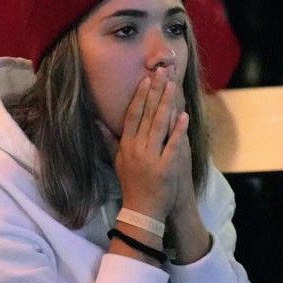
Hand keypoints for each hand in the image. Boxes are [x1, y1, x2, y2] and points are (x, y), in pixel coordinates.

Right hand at [107, 66, 188, 220]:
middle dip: (155, 92)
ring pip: (159, 125)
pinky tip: (184, 115)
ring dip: (166, 104)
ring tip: (173, 85)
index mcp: (126, 146)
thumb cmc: (131, 185)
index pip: (133, 115)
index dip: (140, 96)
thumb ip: (109, 141)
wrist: (142, 211)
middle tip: (162, 72)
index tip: (146, 79)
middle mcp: (137, 149)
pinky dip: (178, 130)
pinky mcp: (166, 167)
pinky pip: (173, 145)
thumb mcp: (117, 162)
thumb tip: (97, 122)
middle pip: (147, 115)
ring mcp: (151, 158)